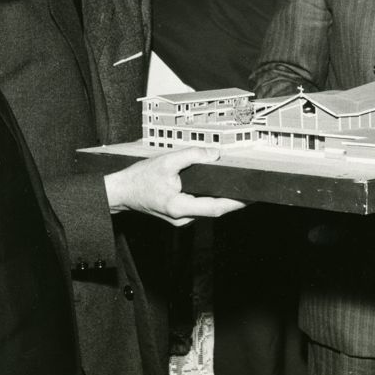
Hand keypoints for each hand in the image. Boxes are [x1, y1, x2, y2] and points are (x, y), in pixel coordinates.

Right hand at [104, 146, 245, 226]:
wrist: (122, 191)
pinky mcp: (179, 215)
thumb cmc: (140, 178)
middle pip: (214, 209)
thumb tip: (214, 154)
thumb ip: (192, 155)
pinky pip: (199, 207)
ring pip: (207, 209)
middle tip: (252, 188)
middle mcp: (182, 218)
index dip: (236, 203)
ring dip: (221, 198)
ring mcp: (180, 219)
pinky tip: (216, 187)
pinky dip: (209, 198)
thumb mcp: (166, 161)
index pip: (215, 208)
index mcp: (179, 207)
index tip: (252, 197)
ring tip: (237, 184)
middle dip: (233, 199)